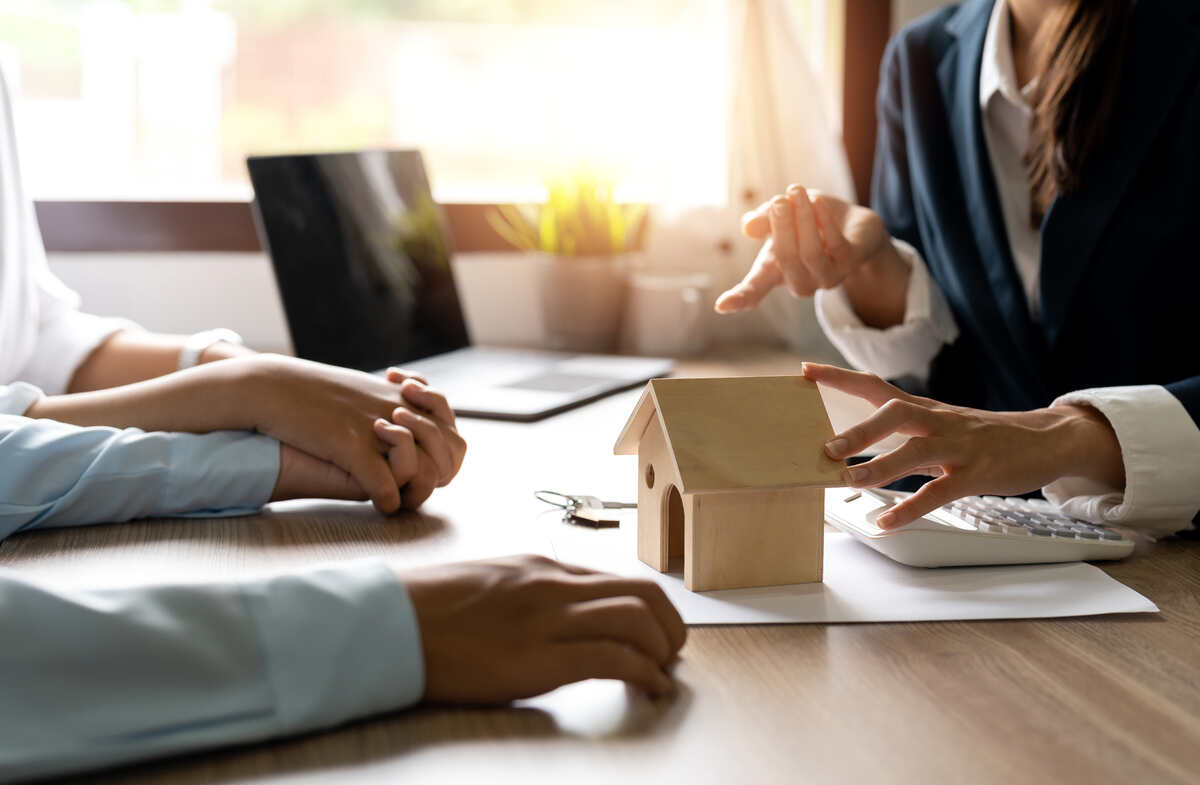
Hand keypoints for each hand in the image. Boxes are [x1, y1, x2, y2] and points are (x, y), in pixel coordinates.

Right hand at [244, 356, 462, 513]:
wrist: (271, 385)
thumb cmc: (312, 390)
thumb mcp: (361, 388)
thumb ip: (388, 403)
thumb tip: (406, 423)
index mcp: (403, 396)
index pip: (451, 429)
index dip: (447, 453)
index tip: (429, 465)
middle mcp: (399, 409)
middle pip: (448, 448)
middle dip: (441, 472)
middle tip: (418, 485)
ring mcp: (377, 426)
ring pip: (424, 467)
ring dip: (418, 490)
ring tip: (401, 498)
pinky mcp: (351, 444)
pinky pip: (385, 483)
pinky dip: (389, 501)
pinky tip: (383, 507)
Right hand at [402, 555, 687, 702]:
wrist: (387, 622)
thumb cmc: (427, 610)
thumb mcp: (489, 584)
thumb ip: (529, 594)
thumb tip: (559, 616)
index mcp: (541, 567)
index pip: (616, 579)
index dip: (648, 608)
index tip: (655, 633)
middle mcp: (553, 585)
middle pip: (641, 592)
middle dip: (670, 624)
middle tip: (673, 652)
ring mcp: (548, 618)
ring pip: (637, 619)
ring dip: (663, 650)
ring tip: (663, 674)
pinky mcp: (540, 657)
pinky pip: (614, 657)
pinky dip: (645, 674)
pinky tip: (649, 689)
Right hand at [714, 186, 909, 327]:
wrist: (852, 225)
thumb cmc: (809, 222)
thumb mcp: (781, 215)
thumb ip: (764, 220)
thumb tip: (748, 227)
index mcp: (775, 274)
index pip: (754, 291)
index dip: (738, 298)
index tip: (721, 306)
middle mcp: (800, 282)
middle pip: (786, 259)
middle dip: (780, 226)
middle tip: (779, 200)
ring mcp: (826, 277)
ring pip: (811, 253)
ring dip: (803, 219)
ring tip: (796, 191)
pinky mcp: (851, 263)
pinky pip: (836, 244)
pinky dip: (824, 220)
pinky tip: (817, 201)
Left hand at [804, 362, 1125, 528]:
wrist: (1044, 439)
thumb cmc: (981, 436)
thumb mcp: (938, 426)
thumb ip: (901, 434)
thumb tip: (854, 445)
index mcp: (924, 409)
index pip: (876, 386)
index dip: (840, 377)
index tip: (804, 371)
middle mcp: (938, 421)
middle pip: (896, 412)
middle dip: (860, 429)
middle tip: (827, 447)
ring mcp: (959, 446)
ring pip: (917, 450)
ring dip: (881, 466)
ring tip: (849, 481)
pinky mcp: (978, 473)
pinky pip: (940, 491)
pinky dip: (911, 508)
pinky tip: (887, 521)